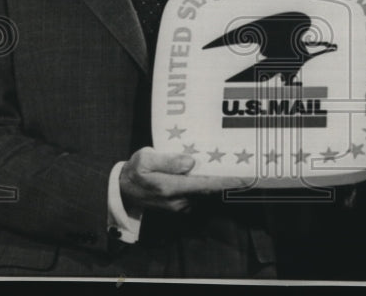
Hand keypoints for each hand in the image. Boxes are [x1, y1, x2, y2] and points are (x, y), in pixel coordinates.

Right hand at [119, 147, 246, 213]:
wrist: (123, 191)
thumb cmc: (134, 170)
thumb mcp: (145, 158)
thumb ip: (168, 161)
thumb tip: (190, 162)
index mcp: (169, 187)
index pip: (204, 184)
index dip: (224, 181)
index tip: (243, 176)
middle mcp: (177, 200)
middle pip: (208, 188)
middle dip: (225, 178)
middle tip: (242, 164)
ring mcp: (179, 205)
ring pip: (203, 192)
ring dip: (215, 180)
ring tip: (229, 165)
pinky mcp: (179, 206)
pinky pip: (197, 194)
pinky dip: (205, 184)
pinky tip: (209, 172)